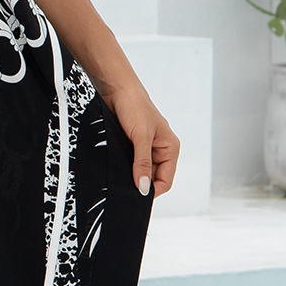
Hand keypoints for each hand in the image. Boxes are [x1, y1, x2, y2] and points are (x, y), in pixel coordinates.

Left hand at [103, 82, 178, 198]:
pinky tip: (115, 169)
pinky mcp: (130, 145)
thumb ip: (142, 163)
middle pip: (152, 178)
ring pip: (140, 172)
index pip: (166, 180)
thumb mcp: (141, 137)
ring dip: (130, 176)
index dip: (153, 190)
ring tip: (119, 177)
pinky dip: (123, 168)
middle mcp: (159, 150)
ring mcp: (144, 149)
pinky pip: (129, 163)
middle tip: (124, 189)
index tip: (136, 196)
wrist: (116, 88)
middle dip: (141, 184)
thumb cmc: (134, 106)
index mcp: (170, 148)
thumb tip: (144, 188)